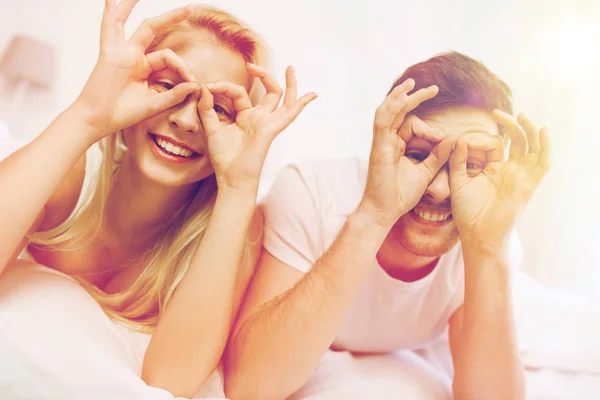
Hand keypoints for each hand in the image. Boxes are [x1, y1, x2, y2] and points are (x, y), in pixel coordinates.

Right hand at [74, 0, 199, 139]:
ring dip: (134, 4)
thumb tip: (195, 84)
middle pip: (153, 30)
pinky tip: (112, 0)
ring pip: (130, 22)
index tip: (193, 81)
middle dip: (171, 18)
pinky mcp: (110, 54)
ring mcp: (120, 53)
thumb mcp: (154, 104)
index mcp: (143, 68)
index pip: (168, 58)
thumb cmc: (122, 114)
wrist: (98, 121)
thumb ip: (174, 95)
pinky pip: (109, 29)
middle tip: (190, 8)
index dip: (183, 67)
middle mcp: (132, 56)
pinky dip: (111, 13)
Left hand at [197, 64, 316, 192]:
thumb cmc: (223, 157)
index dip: (223, 86)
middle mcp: (259, 118)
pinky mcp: (271, 129)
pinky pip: (289, 114)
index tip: (206, 87)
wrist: (231, 177)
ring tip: (291, 68)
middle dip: (263, 76)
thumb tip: (205, 87)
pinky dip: (301, 104)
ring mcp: (267, 123)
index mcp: (246, 117)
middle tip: (250, 65)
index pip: (239, 92)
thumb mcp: (211, 128)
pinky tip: (312, 95)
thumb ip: (207, 108)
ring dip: (290, 84)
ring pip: (284, 99)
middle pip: (269, 92)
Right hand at [358, 79, 455, 228]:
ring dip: (400, 96)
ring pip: (388, 111)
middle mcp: (388, 141)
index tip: (442, 137)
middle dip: (415, 97)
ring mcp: (381, 143)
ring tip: (412, 84)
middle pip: (399, 112)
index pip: (411, 124)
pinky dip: (391, 107)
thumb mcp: (426, 171)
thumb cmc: (401, 194)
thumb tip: (452, 137)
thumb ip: (438, 155)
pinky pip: (382, 121)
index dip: (430, 127)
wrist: (385, 211)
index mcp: (397, 145)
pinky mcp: (378, 147)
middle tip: (433, 88)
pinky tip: (402, 97)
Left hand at [449, 111, 550, 252]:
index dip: (481, 138)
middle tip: (498, 113)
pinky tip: (543, 131)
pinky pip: (542, 163)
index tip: (463, 139)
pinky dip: (545, 146)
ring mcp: (520, 176)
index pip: (494, 144)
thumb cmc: (467, 212)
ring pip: (532, 147)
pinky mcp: (529, 185)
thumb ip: (457, 160)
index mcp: (492, 169)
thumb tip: (459, 138)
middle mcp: (509, 170)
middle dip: (511, 125)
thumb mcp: (457, 181)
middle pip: (517, 141)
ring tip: (522, 116)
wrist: (477, 235)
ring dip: (529, 130)